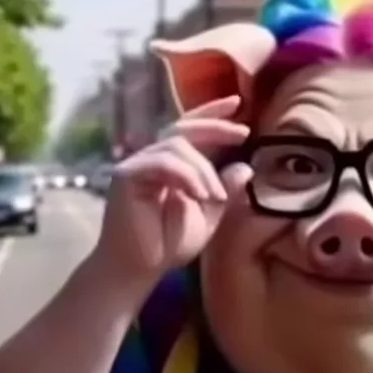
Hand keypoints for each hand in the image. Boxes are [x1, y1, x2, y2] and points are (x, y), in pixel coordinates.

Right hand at [94, 95, 251, 282]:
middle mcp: (152, 159)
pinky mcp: (126, 175)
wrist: (141, 268)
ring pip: (176, 146)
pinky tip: (199, 195)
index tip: (238, 104)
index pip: (190, 130)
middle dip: (215, 127)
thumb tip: (246, 167)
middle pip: (183, 129)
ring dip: (203, 169)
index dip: (212, 114)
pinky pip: (162, 162)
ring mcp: (137, 165)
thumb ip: (224, 192)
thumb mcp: (208, 216)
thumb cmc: (168, 245)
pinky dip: (186, 176)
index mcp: (170, 166)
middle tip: (242, 133)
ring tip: (214, 197)